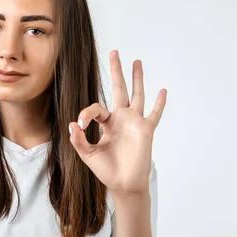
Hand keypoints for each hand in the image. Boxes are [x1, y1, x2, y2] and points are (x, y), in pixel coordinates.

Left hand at [68, 50, 166, 195]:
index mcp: (107, 124)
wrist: (123, 184)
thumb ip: (78, 140)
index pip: (96, 109)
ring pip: (137, 95)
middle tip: (115, 52)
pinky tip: (163, 91)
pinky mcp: (146, 130)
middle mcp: (121, 119)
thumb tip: (73, 124)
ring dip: (137, 79)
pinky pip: (154, 114)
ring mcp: (134, 123)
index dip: (86, 114)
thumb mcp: (87, 154)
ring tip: (137, 62)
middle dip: (117, 72)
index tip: (81, 126)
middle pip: (119, 90)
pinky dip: (159, 104)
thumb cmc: (106, 170)